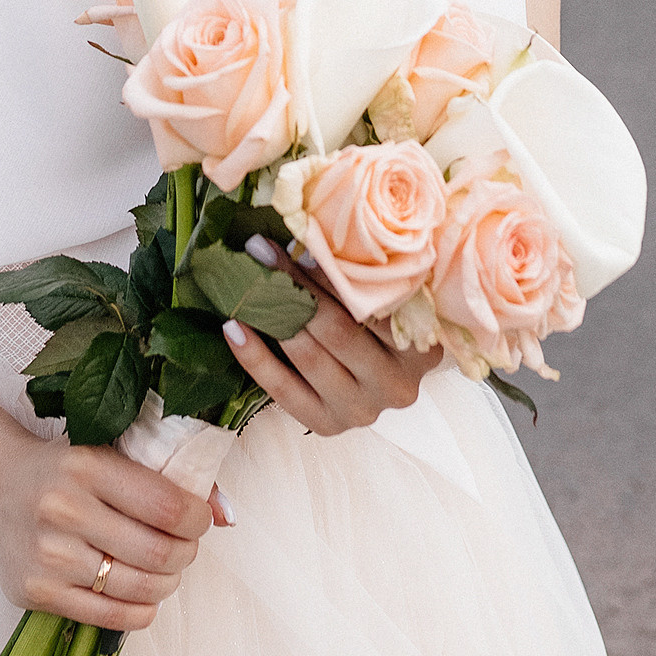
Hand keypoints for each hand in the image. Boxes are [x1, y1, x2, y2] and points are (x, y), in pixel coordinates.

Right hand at [0, 425, 211, 633]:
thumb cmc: (63, 471)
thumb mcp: (108, 456)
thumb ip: (167, 479)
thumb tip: (226, 513)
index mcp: (86, 467)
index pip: (167, 506)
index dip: (197, 520)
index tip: (199, 520)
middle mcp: (63, 510)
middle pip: (158, 552)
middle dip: (186, 554)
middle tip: (185, 548)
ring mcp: (48, 555)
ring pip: (139, 588)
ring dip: (167, 583)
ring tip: (165, 569)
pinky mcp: (37, 592)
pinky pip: (112, 618)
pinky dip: (142, 610)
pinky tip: (143, 594)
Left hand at [222, 238, 441, 437]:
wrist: (385, 376)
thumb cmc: (383, 323)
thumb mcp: (388, 299)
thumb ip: (362, 276)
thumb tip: (306, 229)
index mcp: (422, 349)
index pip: (375, 305)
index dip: (334, 268)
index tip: (300, 231)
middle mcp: (397, 385)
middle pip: (339, 331)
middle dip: (295, 287)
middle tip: (260, 252)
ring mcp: (363, 411)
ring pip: (310, 359)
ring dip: (272, 317)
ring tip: (244, 285)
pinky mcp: (329, 425)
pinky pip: (283, 391)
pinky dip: (255, 358)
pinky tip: (233, 328)